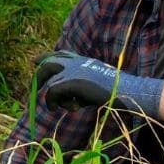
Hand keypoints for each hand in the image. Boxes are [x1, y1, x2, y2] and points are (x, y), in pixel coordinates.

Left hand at [34, 50, 162, 116]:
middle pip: (48, 63)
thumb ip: (82, 86)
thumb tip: (71, 100)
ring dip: (51, 97)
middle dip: (39, 74)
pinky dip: (54, 102)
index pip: (61, 54)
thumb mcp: (97, 84)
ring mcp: (74, 71)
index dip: (47, 57)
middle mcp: (76, 63)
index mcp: (83, 61)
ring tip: (54, 108)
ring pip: (49, 80)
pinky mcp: (73, 82)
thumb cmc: (118, 91)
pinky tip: (63, 109)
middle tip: (34, 85)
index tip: (36, 61)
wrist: (129, 91)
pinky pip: (52, 91)